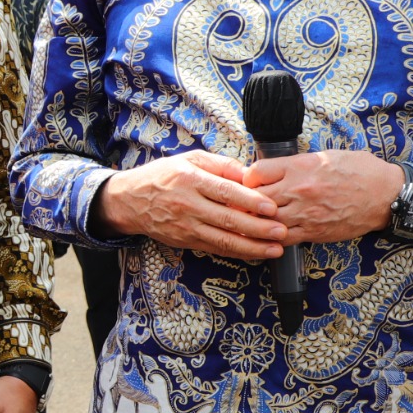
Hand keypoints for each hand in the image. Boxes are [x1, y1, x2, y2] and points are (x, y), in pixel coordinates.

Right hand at [94, 150, 284, 258]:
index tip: (272, 207)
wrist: (130, 201)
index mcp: (190, 179)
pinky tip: (256, 254)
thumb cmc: (163, 176)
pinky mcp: (186, 241)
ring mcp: (186, 226)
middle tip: (282, 231)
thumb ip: (221, 165)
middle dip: (258, 228)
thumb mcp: (190, 159)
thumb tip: (250, 173)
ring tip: (275, 249)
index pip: (225, 191)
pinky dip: (238, 253)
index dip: (250, 201)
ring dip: (252, 247)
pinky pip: (216, 249)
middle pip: (228, 219)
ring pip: (223, 240)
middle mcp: (188, 205)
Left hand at [246, 150, 402, 244]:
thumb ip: (297, 163)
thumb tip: (275, 168)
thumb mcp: (326, 156)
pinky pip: (283, 238)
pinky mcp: (313, 232)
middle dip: (249, 200)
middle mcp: (299, 190)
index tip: (252, 181)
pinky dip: (274, 236)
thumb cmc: (358, 170)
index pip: (256, 172)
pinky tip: (273, 232)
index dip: (249, 177)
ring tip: (259, 218)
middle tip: (249, 202)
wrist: (385, 195)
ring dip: (260, 220)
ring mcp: (305, 213)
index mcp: (300, 166)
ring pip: (266, 221)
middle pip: (255, 198)